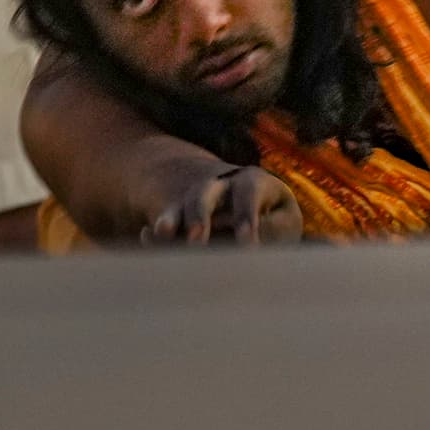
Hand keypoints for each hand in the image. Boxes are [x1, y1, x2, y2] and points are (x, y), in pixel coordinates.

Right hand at [138, 162, 300, 247]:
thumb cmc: (270, 217)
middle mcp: (221, 185)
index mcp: (253, 181)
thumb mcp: (281, 220)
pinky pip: (167, 220)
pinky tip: (148, 237)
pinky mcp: (178, 214)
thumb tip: (257, 248)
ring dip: (175, 222)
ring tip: (164, 234)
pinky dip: (158, 231)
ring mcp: (196, 198)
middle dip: (201, 216)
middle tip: (197, 240)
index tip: (247, 245)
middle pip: (207, 193)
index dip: (247, 217)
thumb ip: (273, 231)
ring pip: (182, 207)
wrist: (234, 195)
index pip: (249, 193)